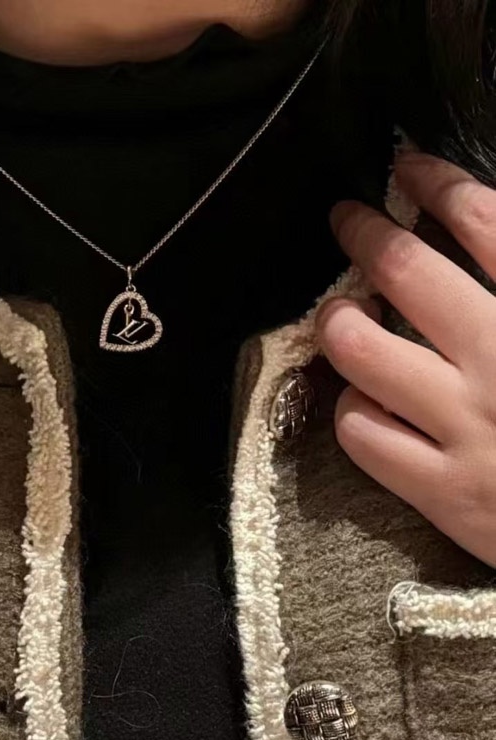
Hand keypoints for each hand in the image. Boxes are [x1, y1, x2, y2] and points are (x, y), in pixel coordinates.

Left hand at [315, 152, 495, 567]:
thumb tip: (483, 226)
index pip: (487, 223)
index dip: (437, 184)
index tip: (408, 169)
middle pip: (405, 272)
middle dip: (364, 233)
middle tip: (347, 218)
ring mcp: (467, 429)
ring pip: (358, 348)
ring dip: (338, 320)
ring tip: (341, 314)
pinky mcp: (441, 491)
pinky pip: (359, 430)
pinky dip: (352, 406)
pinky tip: (367, 399)